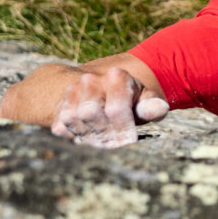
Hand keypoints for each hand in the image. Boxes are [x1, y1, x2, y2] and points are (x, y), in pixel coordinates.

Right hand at [51, 67, 168, 148]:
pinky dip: (73, 136)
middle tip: (115, 142)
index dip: (123, 129)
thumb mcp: (147, 101)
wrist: (107, 93)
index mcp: (116, 76)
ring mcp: (72, 91)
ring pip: (71, 120)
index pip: (114, 109)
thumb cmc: (132, 101)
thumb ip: (153, 107)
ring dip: (88, 136)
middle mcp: (91, 80)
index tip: (130, 139)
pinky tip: (89, 136)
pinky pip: (59, 127)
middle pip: (89, 113)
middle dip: (104, 133)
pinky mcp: (60, 105)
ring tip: (104, 139)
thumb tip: (157, 109)